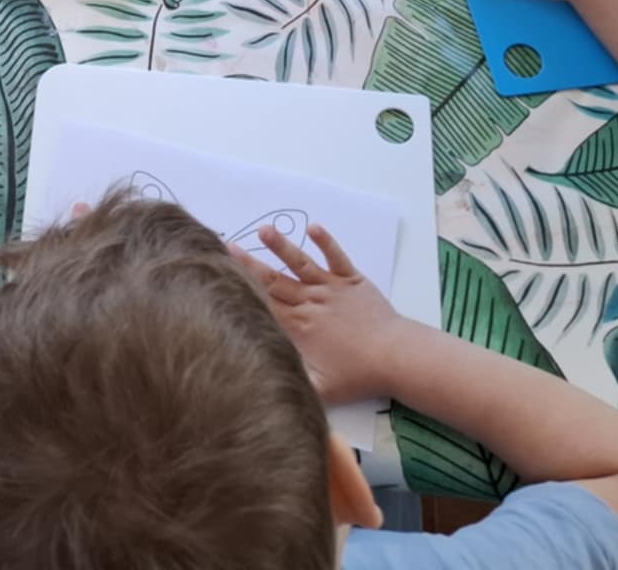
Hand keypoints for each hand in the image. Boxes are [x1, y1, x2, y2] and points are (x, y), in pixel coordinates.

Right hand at [235, 224, 407, 405]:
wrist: (396, 357)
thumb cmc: (358, 375)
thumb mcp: (320, 389)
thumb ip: (291, 382)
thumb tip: (261, 386)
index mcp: (298, 326)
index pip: (264, 303)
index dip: (242, 288)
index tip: (221, 275)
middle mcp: (309, 302)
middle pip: (273, 280)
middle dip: (248, 264)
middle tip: (226, 247)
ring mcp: (330, 288)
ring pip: (299, 264)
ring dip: (281, 246)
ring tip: (263, 229)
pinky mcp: (351, 281)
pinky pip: (336, 257)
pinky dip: (325, 242)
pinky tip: (313, 227)